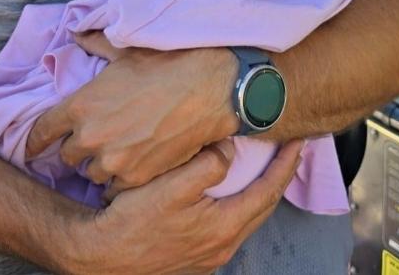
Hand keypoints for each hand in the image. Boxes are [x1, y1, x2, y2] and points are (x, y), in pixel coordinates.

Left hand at [27, 31, 239, 193]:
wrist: (209, 90)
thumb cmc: (168, 65)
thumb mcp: (126, 50)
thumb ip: (95, 44)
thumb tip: (77, 34)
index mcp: (81, 105)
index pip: (41, 132)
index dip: (37, 140)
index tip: (36, 145)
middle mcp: (90, 136)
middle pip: (67, 157)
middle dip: (78, 149)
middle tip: (94, 141)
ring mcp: (113, 160)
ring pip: (92, 174)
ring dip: (101, 166)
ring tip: (118, 155)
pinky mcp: (137, 177)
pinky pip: (117, 189)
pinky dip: (122, 180)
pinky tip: (134, 167)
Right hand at [62, 139, 303, 274]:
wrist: (100, 257)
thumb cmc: (130, 221)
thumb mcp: (169, 186)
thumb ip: (206, 165)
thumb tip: (230, 150)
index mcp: (224, 227)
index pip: (268, 190)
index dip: (286, 164)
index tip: (298, 141)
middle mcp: (222, 246)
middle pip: (262, 206)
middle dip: (278, 177)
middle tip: (288, 151)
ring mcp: (208, 256)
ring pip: (244, 218)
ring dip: (256, 192)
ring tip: (261, 169)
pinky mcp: (194, 259)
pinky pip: (226, 227)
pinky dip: (235, 206)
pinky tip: (225, 195)